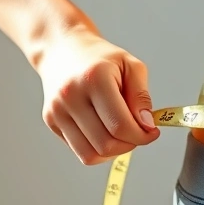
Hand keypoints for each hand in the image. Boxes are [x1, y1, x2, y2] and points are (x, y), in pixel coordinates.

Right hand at [36, 25, 160, 164]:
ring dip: (114, 152)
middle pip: (106, 144)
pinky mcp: (51, 121)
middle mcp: (71, 96)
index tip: (152, 132)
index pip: (120, 125)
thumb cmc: (101, 58)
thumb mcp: (131, 66)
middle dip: (130, 145)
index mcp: (94, 79)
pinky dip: (98, 149)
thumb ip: (141, 96)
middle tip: (138, 133)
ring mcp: (57, 111)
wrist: (62, 49)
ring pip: (91, 155)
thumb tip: (147, 125)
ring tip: (122, 135)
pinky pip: (80, 151)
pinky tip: (105, 132)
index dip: (142, 136)